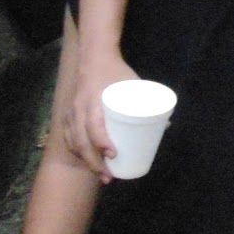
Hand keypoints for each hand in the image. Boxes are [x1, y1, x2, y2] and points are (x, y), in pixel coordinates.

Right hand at [61, 53, 137, 180]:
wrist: (94, 57)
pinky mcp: (67, 115)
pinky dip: (77, 152)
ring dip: (86, 161)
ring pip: (73, 143)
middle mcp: (79, 109)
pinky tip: (86, 161)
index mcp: (94, 100)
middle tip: (109, 176)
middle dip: (94, 162)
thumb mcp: (133, 83)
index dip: (102, 141)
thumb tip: (166, 125)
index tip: (113, 154)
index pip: (93, 125)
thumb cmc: (116, 71)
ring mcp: (71, 112)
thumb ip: (146, 102)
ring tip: (101, 174)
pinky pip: (68, 138)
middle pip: (81, 141)